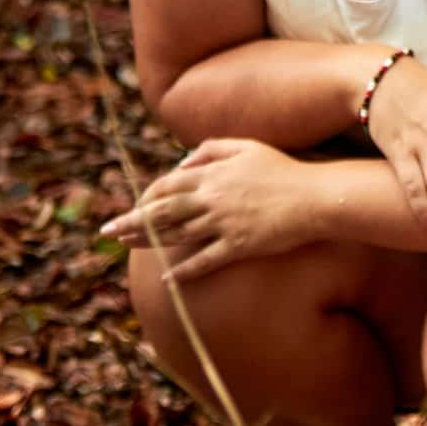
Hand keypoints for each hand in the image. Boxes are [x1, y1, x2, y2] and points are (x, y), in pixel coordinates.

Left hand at [103, 138, 315, 283]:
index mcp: (212, 175)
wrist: (318, 196)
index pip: (167, 185)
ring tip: (126, 246)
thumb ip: (212, 149)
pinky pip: (205, 261)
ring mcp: (224, 224)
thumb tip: (181, 163)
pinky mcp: (240, 245)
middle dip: (130, 221)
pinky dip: (185, 271)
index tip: (132, 206)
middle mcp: (212, 199)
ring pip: (176, 234)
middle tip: (107, 231)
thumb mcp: (249, 146)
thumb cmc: (286, 170)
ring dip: (147, 241)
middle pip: (161, 211)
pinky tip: (168, 278)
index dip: (145, 196)